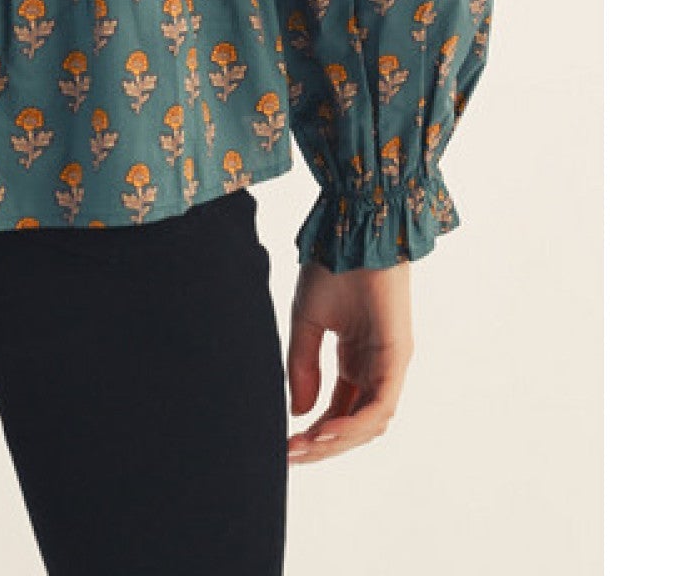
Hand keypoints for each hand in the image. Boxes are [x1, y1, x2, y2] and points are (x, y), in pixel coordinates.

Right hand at [284, 258, 413, 464]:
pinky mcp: (397, 356)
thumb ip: (303, 365)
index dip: (314, 431)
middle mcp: (375, 367)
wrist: (353, 227)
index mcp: (355, 358)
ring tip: (305, 446)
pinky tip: (325, 431)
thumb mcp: (307, 321)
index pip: (338, 410)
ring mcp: (389, 364)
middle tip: (291, 454)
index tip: (285, 444)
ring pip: (369, 421)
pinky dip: (353, 423)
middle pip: (353, 423)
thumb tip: (301, 412)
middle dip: (323, 444)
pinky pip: (379, 404)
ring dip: (337, 440)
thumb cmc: (332, 264)